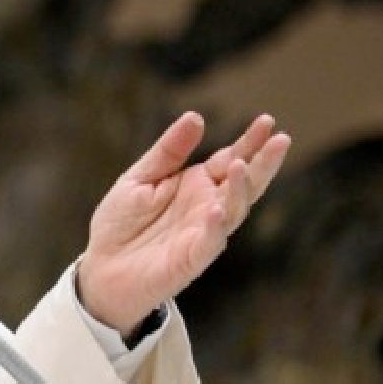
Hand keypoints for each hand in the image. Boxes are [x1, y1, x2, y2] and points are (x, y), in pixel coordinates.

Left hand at [77, 111, 291, 335]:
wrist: (101, 267)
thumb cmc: (120, 223)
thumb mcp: (139, 178)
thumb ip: (168, 151)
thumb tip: (196, 116)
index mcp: (197, 184)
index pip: (230, 159)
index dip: (249, 142)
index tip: (267, 120)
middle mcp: (208, 207)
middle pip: (244, 183)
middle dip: (263, 163)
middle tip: (281, 140)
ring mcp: (204, 232)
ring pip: (234, 210)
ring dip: (240, 190)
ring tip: (241, 166)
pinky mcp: (192, 258)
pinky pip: (210, 241)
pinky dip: (215, 226)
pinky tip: (217, 209)